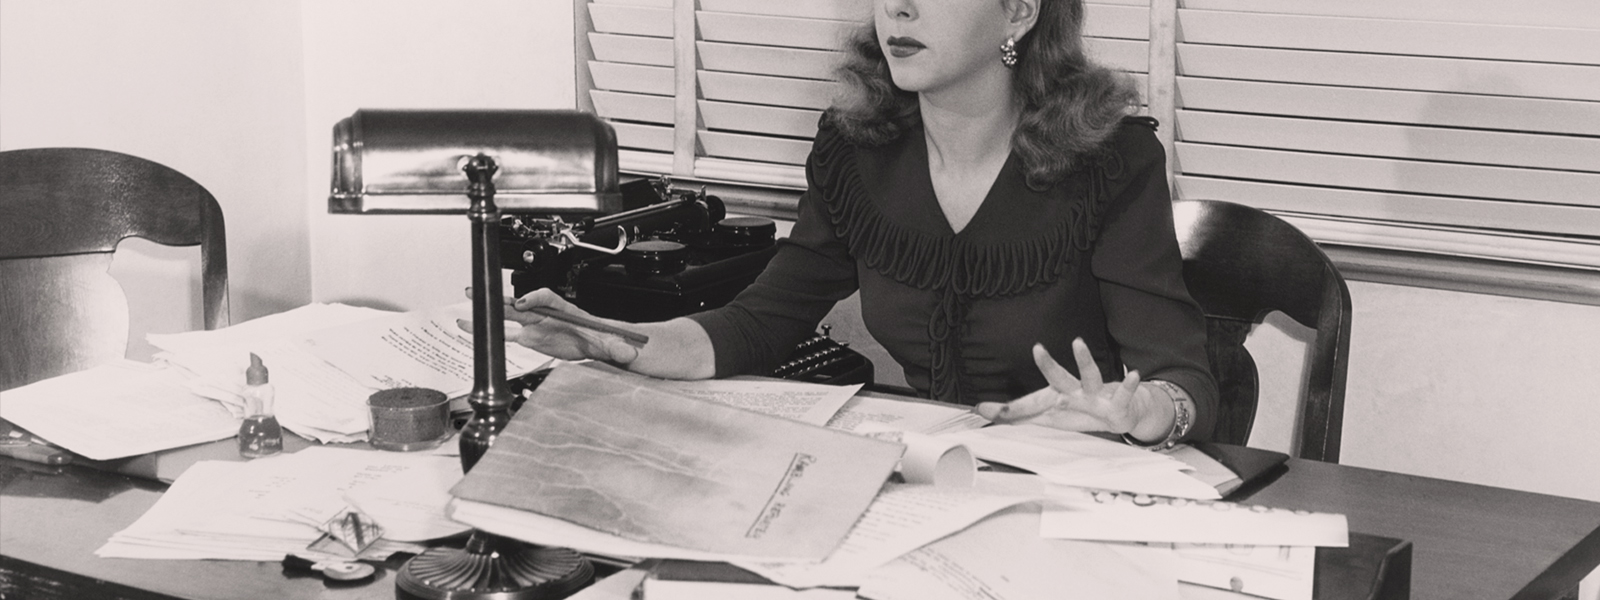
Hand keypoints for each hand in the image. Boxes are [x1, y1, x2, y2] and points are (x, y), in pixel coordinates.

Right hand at [456, 288, 641, 364]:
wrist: (597, 343)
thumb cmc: (601, 337)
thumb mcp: (610, 342)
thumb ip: (618, 348)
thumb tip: (629, 353)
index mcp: (562, 309)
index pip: (546, 297)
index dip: (534, 298)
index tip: (524, 303)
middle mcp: (545, 313)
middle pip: (521, 301)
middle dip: (501, 297)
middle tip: (482, 292)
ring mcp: (535, 324)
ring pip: (509, 314)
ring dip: (489, 308)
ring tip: (468, 299)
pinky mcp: (529, 337)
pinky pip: (506, 334)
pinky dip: (489, 331)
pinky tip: (469, 327)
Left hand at [975, 339, 1172, 439]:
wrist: (1119, 412)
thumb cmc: (1078, 411)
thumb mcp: (1045, 415)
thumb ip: (1015, 413)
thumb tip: (979, 409)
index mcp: (1054, 398)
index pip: (1028, 403)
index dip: (1009, 409)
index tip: (984, 410)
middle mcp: (1073, 393)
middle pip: (1058, 379)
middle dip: (1048, 366)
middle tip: (1037, 348)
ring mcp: (1095, 396)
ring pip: (1089, 377)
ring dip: (1084, 361)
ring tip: (1079, 342)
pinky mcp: (1116, 405)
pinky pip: (1122, 394)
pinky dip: (1128, 385)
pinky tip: (1132, 374)